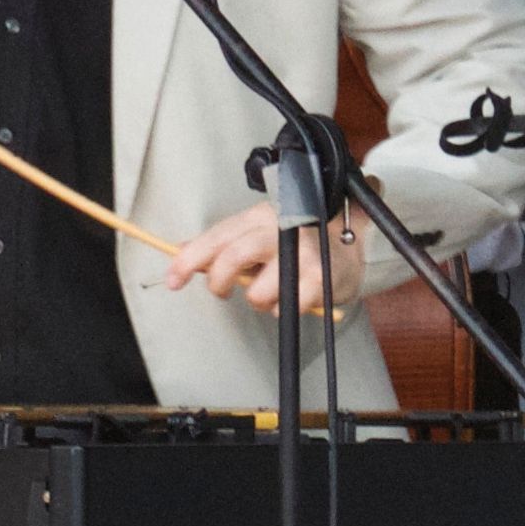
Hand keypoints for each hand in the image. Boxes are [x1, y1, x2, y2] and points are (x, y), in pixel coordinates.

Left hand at [166, 200, 368, 314]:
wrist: (351, 243)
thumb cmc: (297, 239)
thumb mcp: (258, 230)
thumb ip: (224, 242)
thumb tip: (181, 252)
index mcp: (260, 215)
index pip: (216, 237)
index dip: (189, 260)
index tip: (173, 280)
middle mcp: (281, 229)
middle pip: (232, 259)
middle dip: (218, 283)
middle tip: (221, 291)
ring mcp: (301, 255)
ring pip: (256, 294)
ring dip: (257, 300)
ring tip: (271, 288)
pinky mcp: (319, 280)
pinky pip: (283, 309)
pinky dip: (280, 310)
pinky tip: (291, 296)